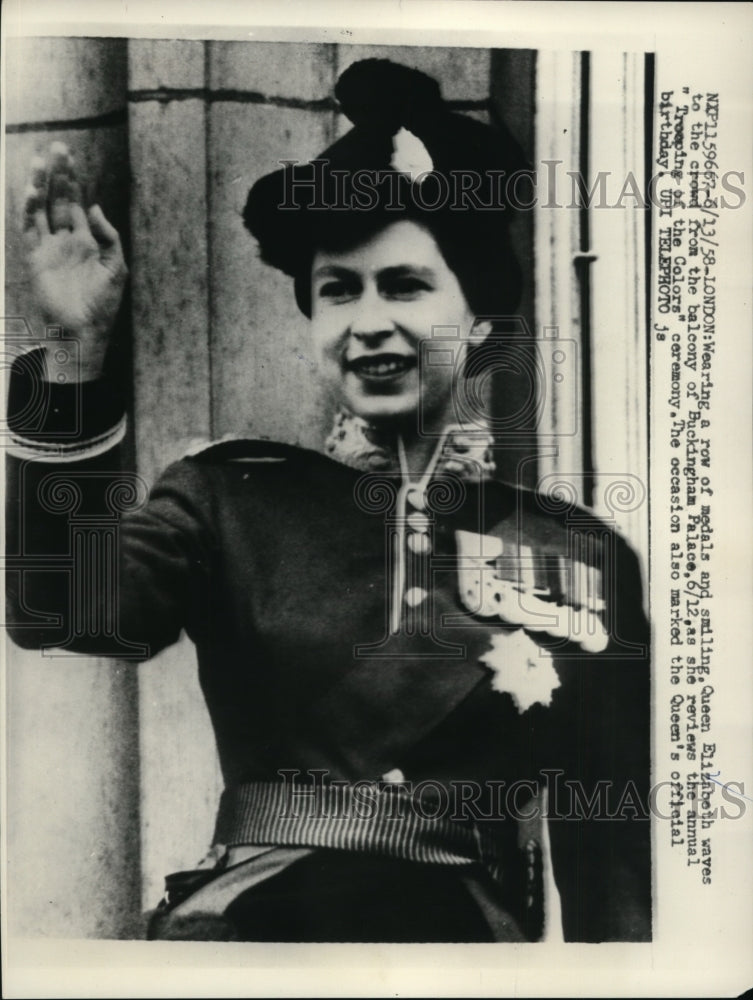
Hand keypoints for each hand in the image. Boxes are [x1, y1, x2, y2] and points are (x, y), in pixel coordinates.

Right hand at [23, 142, 127, 380]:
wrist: (82, 331)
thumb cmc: (103, 305)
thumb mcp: (116, 268)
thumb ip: (109, 236)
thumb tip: (95, 206)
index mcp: (87, 241)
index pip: (77, 204)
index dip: (73, 181)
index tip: (70, 157)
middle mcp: (65, 240)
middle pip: (59, 199)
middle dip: (59, 174)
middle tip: (57, 147)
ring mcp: (49, 248)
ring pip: (42, 208)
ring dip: (41, 185)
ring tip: (42, 159)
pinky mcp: (36, 258)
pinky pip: (30, 228)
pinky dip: (29, 208)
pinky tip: (32, 189)